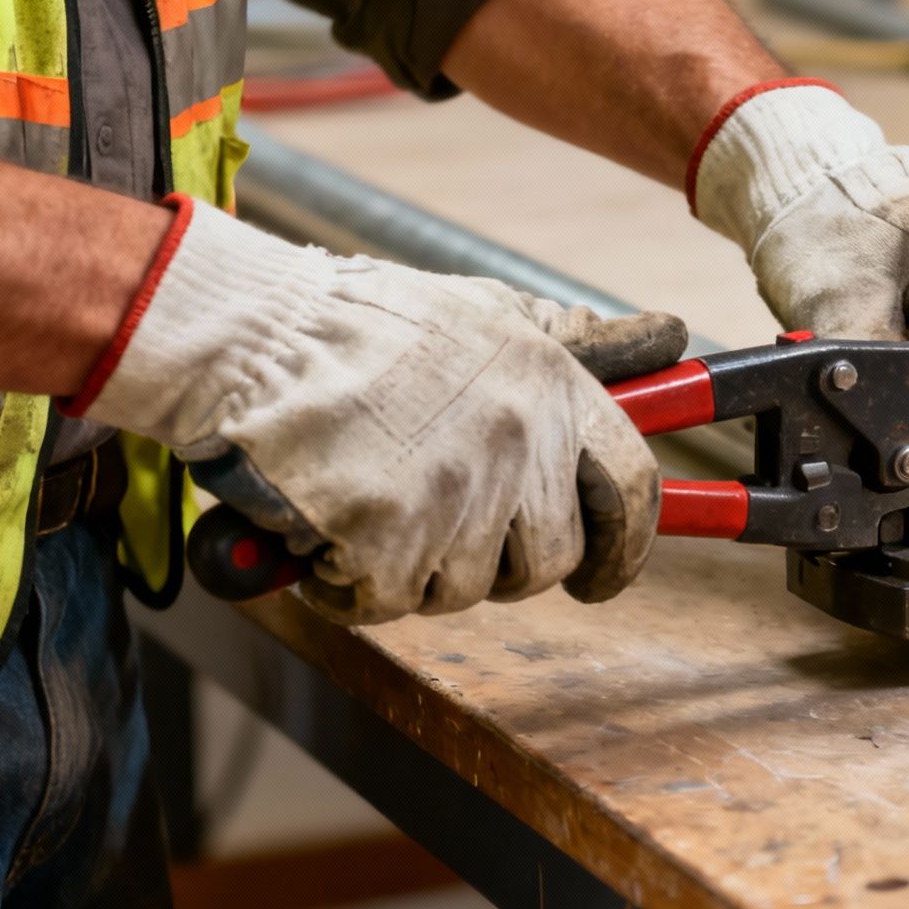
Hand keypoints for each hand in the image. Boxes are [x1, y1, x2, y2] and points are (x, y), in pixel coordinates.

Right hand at [69, 197, 687, 623]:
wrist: (245, 335)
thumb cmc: (353, 323)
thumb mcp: (480, 308)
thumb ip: (566, 338)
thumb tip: (663, 338)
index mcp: (551, 384)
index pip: (632, 486)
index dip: (628, 544)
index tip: (607, 576)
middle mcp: (519, 439)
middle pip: (550, 558)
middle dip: (503, 564)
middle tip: (445, 536)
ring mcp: (456, 491)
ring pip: (468, 587)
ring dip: (419, 569)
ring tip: (370, 505)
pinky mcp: (388, 536)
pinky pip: (388, 600)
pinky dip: (351, 585)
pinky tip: (325, 530)